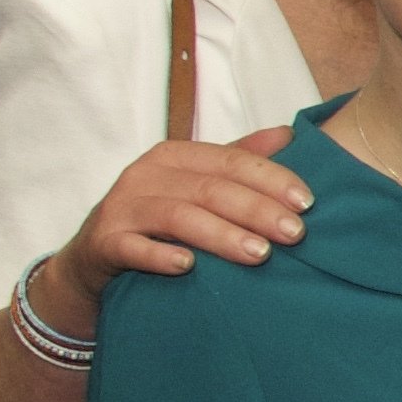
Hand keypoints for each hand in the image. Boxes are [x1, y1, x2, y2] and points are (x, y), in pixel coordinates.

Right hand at [63, 125, 309, 300]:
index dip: (272, 179)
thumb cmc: (158, 217)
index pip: (232, 161)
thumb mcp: (196, 183)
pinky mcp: (104, 242)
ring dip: (222, 235)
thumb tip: (288, 135)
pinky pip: (133, 248)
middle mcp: (147, 175)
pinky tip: (187, 266)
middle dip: (257, 211)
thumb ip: (239, 160)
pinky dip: (160, 256)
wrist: (94, 256)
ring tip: (260, 254)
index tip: (308, 203)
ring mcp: (123, 207)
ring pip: (178, 217)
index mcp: (176, 156)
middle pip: (211, 189)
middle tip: (296, 234)